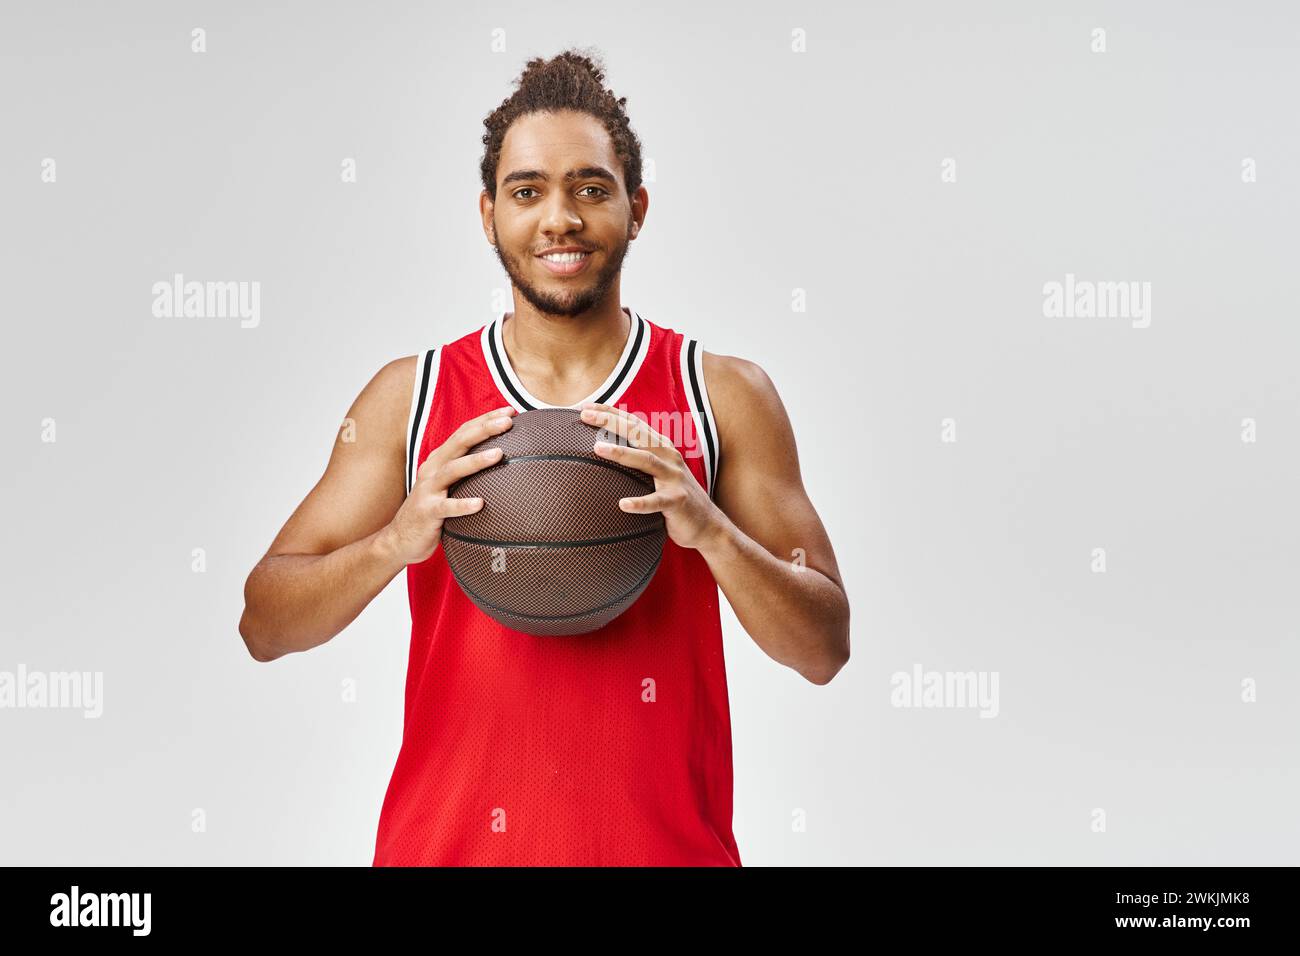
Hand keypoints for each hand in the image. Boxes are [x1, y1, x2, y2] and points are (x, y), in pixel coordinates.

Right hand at [381, 405, 515, 564]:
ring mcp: (428, 490)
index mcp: (440, 460)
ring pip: (453, 470)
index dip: (486, 419)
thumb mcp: (448, 485)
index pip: (464, 432)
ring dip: (475, 461)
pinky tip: (480, 503)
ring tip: (498, 454)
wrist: (400, 539)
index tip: (510, 411)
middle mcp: (433, 469)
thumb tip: (501, 459)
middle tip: (507, 422)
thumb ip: (467, 472)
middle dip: (484, 429)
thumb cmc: (433, 510)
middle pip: (459, 443)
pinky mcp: (427, 512)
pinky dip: (462, 504)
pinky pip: (446, 507)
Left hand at [580, 401, 728, 551]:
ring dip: (622, 453)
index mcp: (662, 448)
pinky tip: (622, 504)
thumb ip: (639, 460)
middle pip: (638, 434)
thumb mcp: (658, 472)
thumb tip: (603, 452)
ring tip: (597, 448)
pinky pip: (657, 501)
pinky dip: (640, 502)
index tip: (586, 406)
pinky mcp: (677, 501)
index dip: (611, 412)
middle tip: (586, 415)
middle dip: (612, 422)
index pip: (634, 424)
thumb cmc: (674, 497)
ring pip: (646, 461)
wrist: (708, 524)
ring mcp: (674, 478)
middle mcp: (669, 457)